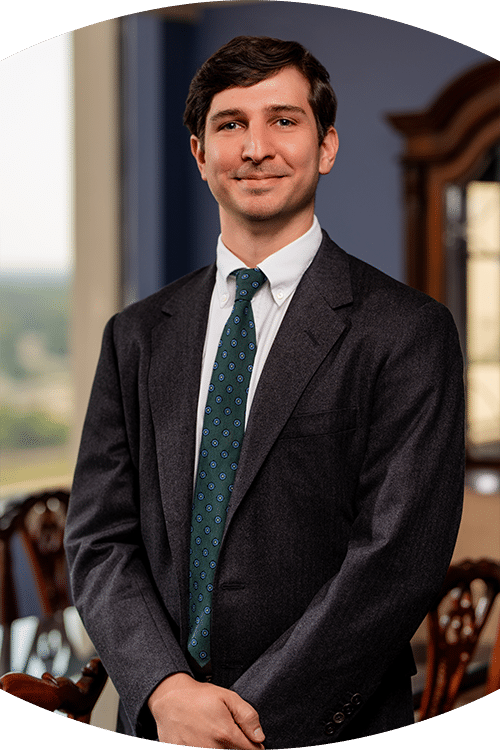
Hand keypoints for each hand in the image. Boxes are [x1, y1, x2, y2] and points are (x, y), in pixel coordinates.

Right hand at [148, 671, 265, 748]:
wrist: (169, 699)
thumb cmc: (199, 697)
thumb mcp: (228, 697)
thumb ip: (247, 716)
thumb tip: (260, 738)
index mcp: (225, 734)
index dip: (255, 747)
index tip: (252, 742)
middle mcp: (211, 748)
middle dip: (237, 747)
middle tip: (228, 735)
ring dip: (221, 747)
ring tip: (215, 735)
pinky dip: (205, 746)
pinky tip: (202, 739)